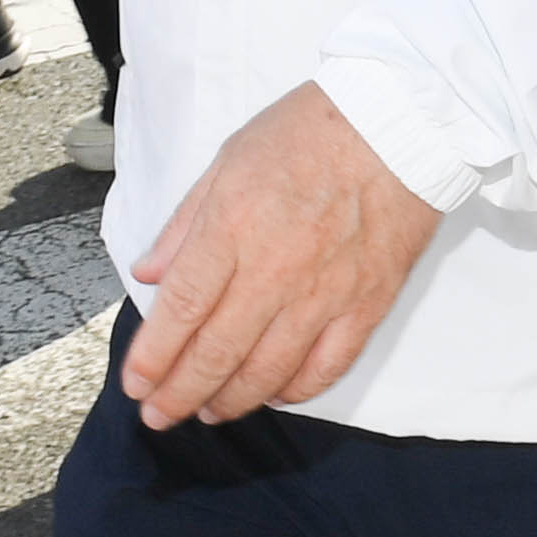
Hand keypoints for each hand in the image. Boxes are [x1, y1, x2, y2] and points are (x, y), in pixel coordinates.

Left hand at [123, 82, 444, 427]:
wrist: (401, 122)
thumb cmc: (313, 129)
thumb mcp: (230, 158)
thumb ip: (186, 222)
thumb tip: (149, 272)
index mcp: (233, 226)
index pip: (181, 310)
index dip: (152, 358)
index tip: (135, 383)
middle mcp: (274, 269)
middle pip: (216, 353)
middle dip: (178, 394)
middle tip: (158, 415)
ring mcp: (324, 293)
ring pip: (267, 372)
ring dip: (230, 402)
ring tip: (207, 412)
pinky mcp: (366, 305)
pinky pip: (326, 367)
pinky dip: (294, 391)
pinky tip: (274, 395)